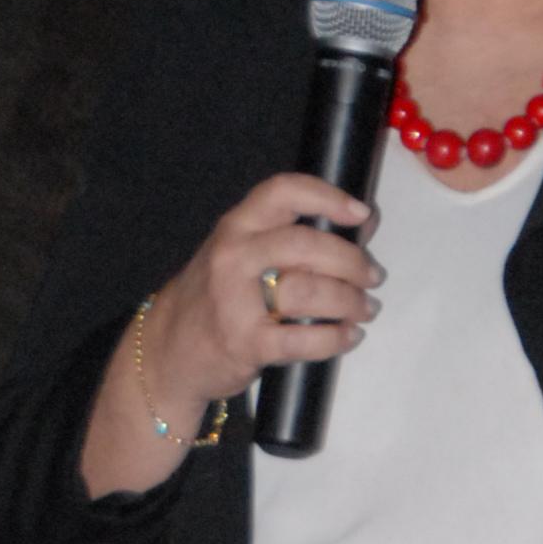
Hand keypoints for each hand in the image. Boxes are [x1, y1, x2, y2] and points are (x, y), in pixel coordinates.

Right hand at [80, 172, 381, 495]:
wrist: (169, 351)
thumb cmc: (217, 298)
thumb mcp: (242, 254)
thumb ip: (293, 236)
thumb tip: (364, 223)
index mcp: (236, 226)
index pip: (282, 192)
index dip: (327, 197)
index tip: (361, 214)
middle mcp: (233, 256)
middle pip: (306, 245)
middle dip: (351, 261)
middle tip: (372, 276)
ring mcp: (236, 301)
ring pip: (309, 291)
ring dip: (350, 300)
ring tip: (365, 308)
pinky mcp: (246, 343)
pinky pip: (303, 339)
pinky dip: (336, 338)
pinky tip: (349, 336)